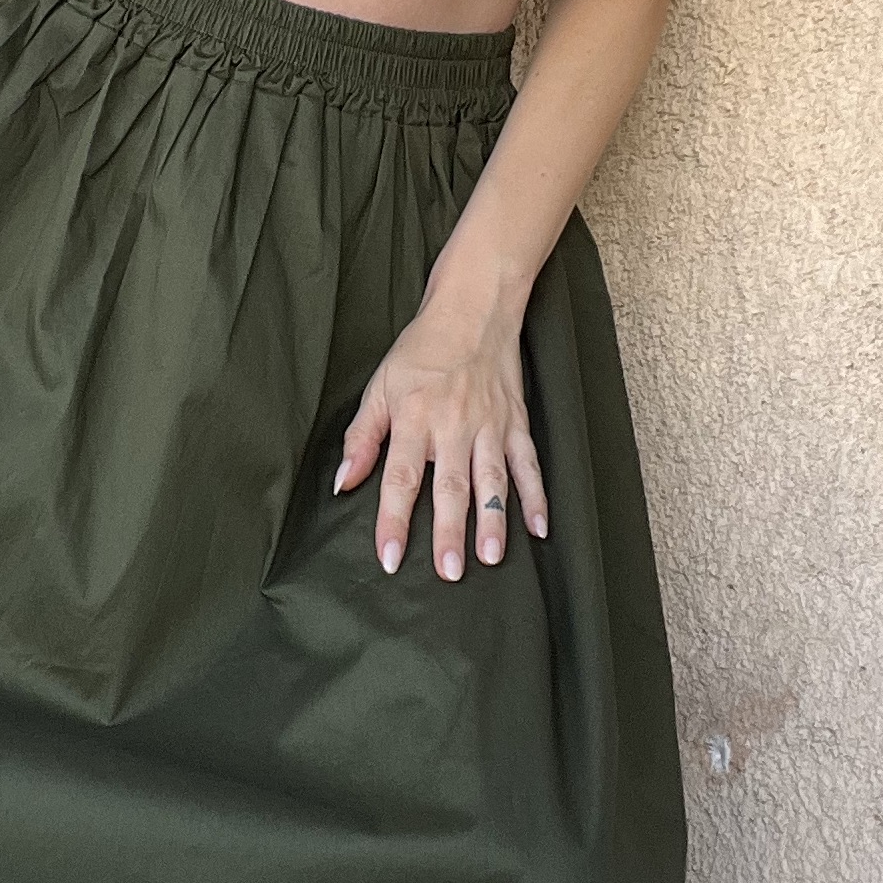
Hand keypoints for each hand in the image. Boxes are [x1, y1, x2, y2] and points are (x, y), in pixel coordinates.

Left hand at [334, 282, 549, 580]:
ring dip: (493, 521)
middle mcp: (453, 425)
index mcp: (414, 418)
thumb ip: (362, 437)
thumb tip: (342, 482)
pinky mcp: (516, 422)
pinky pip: (528, 464)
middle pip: (451, 487)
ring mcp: (489, 425)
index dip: (394, 520)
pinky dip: (537, 496)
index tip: (390, 557)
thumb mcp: (380, 386)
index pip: (401, 478)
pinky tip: (539, 528)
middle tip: (449, 572)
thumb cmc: (421, 350)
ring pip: (492, 481)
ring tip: (491, 558)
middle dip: (450, 531)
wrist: (473, 309)